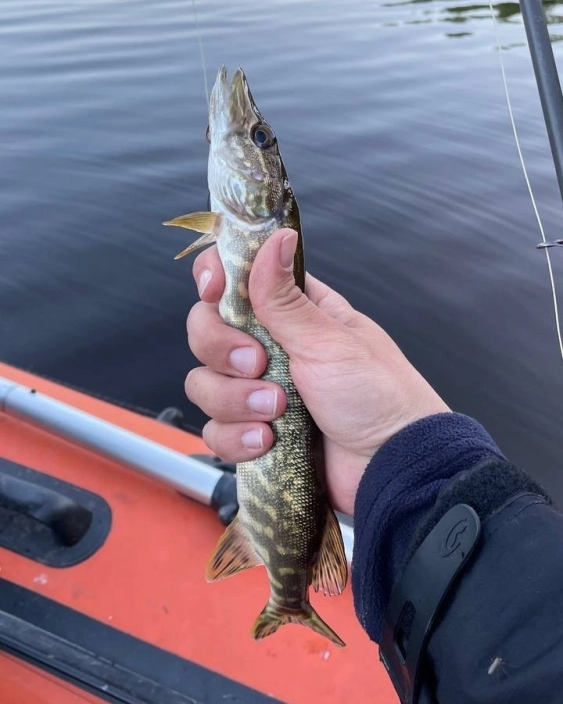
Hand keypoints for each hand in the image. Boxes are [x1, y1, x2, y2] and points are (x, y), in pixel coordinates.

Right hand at [186, 229, 448, 515]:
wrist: (392, 467)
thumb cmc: (378, 394)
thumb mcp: (329, 340)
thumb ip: (284, 297)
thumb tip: (276, 236)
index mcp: (294, 311)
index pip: (236, 279)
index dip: (215, 279)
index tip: (213, 291)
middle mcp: (271, 346)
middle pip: (206, 330)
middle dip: (222, 350)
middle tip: (257, 364)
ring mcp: (259, 390)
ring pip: (205, 383)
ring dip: (234, 399)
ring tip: (277, 410)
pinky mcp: (255, 432)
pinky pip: (216, 430)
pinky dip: (237, 437)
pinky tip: (268, 441)